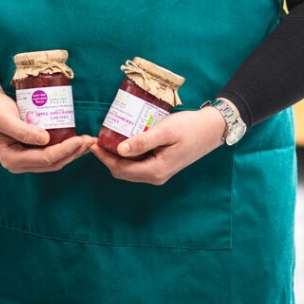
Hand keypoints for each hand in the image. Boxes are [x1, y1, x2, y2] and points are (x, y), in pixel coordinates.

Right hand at [0, 66, 93, 172]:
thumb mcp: (4, 117)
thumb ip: (22, 129)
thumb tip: (45, 139)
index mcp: (11, 160)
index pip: (44, 158)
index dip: (65, 150)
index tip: (80, 139)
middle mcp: (19, 164)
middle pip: (53, 163)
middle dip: (73, 153)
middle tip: (90, 140)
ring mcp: (26, 160)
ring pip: (55, 161)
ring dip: (73, 153)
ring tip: (88, 141)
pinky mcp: (31, 152)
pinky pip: (52, 153)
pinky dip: (66, 148)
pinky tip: (77, 140)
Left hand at [90, 106, 226, 184]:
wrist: (211, 130)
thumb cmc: (190, 128)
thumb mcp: (165, 131)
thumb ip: (143, 141)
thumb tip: (120, 149)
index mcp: (156, 170)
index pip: (121, 169)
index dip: (104, 157)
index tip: (92, 143)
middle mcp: (156, 176)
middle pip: (123, 171)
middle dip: (107, 157)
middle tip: (95, 139)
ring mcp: (159, 172)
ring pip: (129, 168)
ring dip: (116, 155)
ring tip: (105, 137)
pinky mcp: (161, 164)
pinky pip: (138, 163)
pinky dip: (127, 153)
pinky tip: (122, 138)